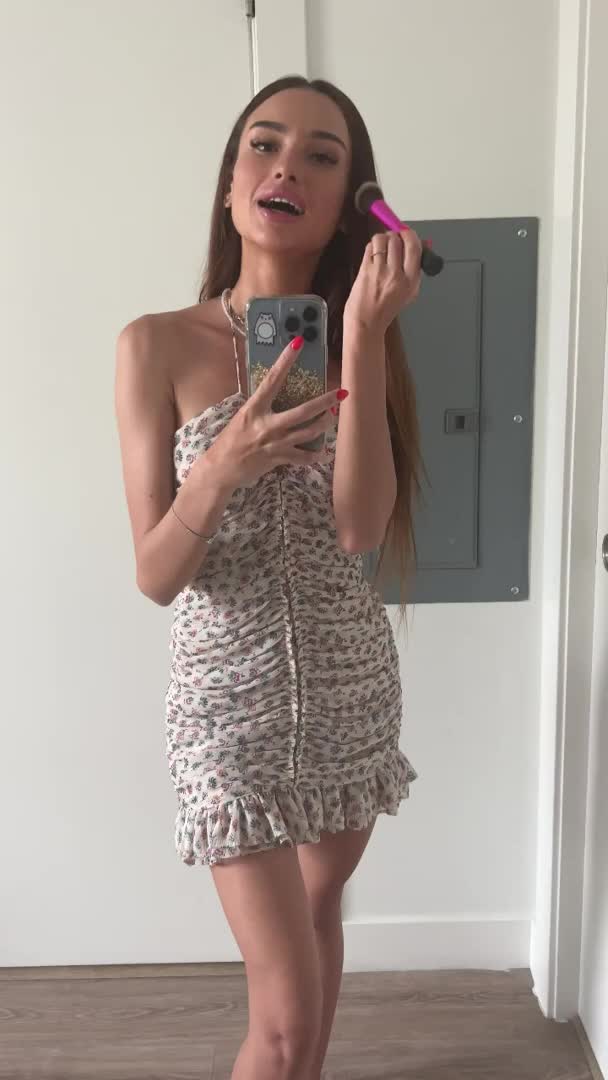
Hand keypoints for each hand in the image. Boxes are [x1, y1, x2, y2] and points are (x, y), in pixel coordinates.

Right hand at [206, 337, 343, 489]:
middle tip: (342, 393)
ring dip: (325, 423)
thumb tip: (276, 396)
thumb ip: (261, 408)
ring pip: (309, 432)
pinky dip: (314, 455)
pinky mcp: (278, 459)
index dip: (286, 360)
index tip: (298, 343)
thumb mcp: (243, 417)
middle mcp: (267, 424)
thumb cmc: (230, 441)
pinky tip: (323, 452)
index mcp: (255, 408)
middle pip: (304, 411)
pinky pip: (303, 457)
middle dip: (326, 402)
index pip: (273, 379)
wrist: (221, 468)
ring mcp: (275, 443)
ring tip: (334, 416)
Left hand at [343, 228, 422, 338]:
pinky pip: (370, 247)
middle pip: (397, 239)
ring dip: (383, 238)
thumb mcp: (410, 291)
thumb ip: (415, 267)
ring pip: (382, 239)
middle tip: (393, 239)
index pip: (414, 247)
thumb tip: (421, 243)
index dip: (410, 235)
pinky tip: (374, 253)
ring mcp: (379, 271)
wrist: (367, 321)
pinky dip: (372, 245)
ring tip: (382, 247)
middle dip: (395, 235)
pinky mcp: (365, 269)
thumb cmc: (387, 308)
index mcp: (411, 280)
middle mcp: (396, 274)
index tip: (407, 234)